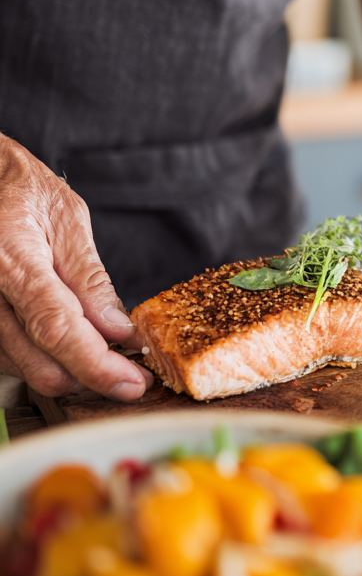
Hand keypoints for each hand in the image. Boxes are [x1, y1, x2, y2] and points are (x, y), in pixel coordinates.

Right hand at [0, 136, 151, 399]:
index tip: (133, 383)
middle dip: (93, 378)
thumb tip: (120, 329)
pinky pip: (14, 358)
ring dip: (73, 371)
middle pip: (41, 364)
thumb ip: (90, 278)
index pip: (57, 328)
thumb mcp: (67, 219)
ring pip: (28, 370)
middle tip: (134, 373)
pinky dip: (50, 359)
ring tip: (108, 350)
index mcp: (12, 261)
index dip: (97, 365)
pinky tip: (76, 342)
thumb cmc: (21, 191)